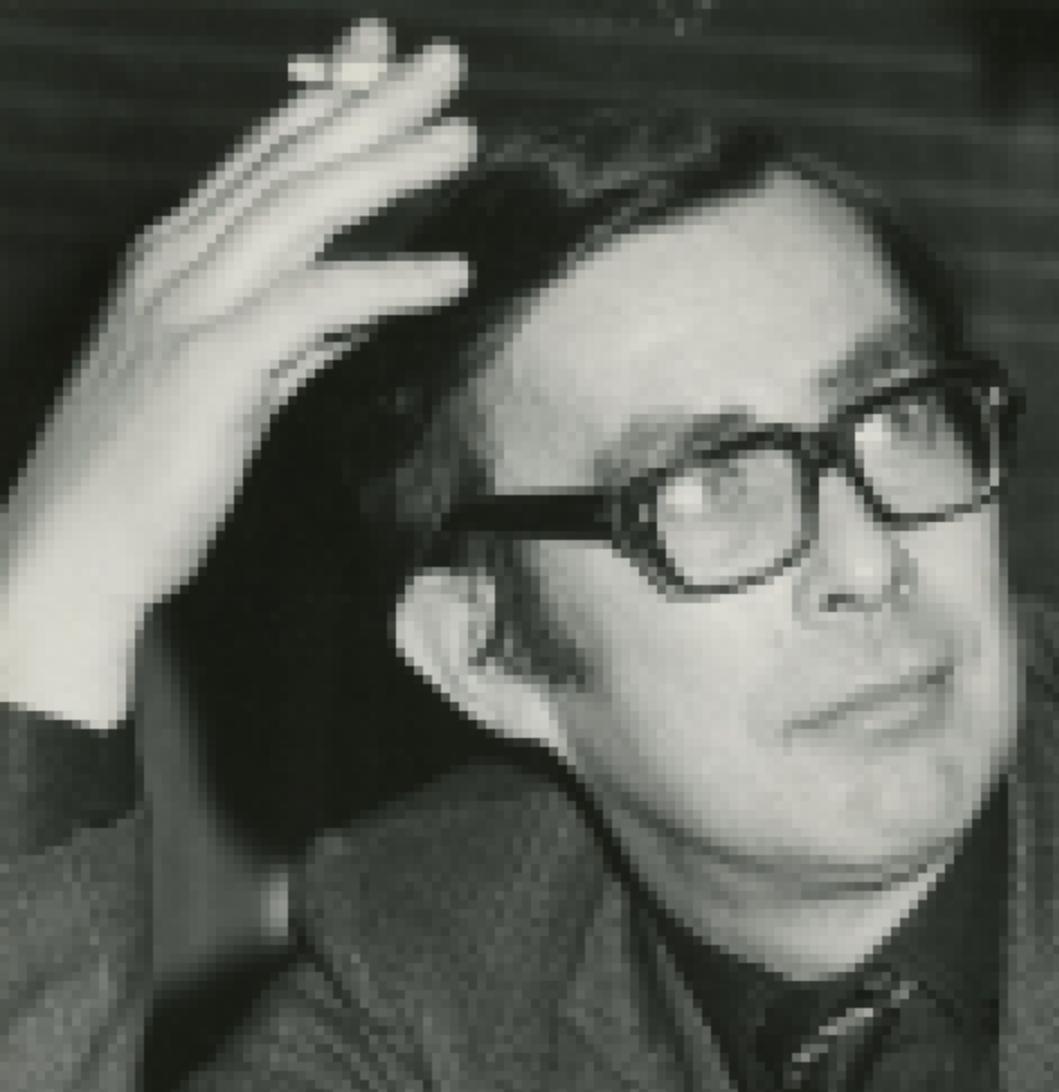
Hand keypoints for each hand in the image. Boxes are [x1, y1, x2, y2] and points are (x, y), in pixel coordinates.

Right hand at [0, 17, 474, 726]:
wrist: (79, 547)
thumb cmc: (147, 475)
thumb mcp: (230, 386)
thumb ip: (292, 336)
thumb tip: (362, 305)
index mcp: (172, 260)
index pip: (259, 159)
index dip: (325, 101)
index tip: (381, 57)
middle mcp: (174, 264)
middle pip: (287, 163)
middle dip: (369, 104)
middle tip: (445, 63)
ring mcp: (187, 308)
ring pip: (300, 211)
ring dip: (386, 168)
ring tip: (460, 139)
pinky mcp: (211, 366)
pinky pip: (315, 303)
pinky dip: (388, 280)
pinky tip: (449, 273)